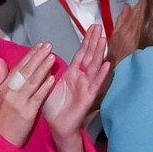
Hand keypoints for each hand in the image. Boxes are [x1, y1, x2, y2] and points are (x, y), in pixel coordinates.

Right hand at [0, 44, 57, 147]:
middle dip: (38, 57)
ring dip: (43, 68)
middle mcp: (10, 92)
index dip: (30, 55)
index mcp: (3, 87)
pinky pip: (37, 97)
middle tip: (48, 45)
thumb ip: (1, 77)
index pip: (18, 67)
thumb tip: (2, 61)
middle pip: (25, 71)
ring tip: (52, 56)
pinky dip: (44, 87)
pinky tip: (52, 78)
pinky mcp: (27, 112)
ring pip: (32, 81)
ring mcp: (18, 102)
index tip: (39, 45)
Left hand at [42, 25, 111, 151]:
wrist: (58, 125)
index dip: (87, 40)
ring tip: (104, 39)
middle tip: (100, 26)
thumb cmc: (53, 105)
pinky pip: (96, 83)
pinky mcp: (89, 96)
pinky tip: (107, 64)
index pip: (82, 53)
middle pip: (90, 56)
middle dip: (95, 41)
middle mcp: (82, 77)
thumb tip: (45, 55)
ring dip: (100, 53)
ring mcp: (87, 86)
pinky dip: (101, 74)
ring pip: (95, 66)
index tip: (92, 27)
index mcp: (72, 73)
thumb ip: (48, 70)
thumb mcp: (47, 83)